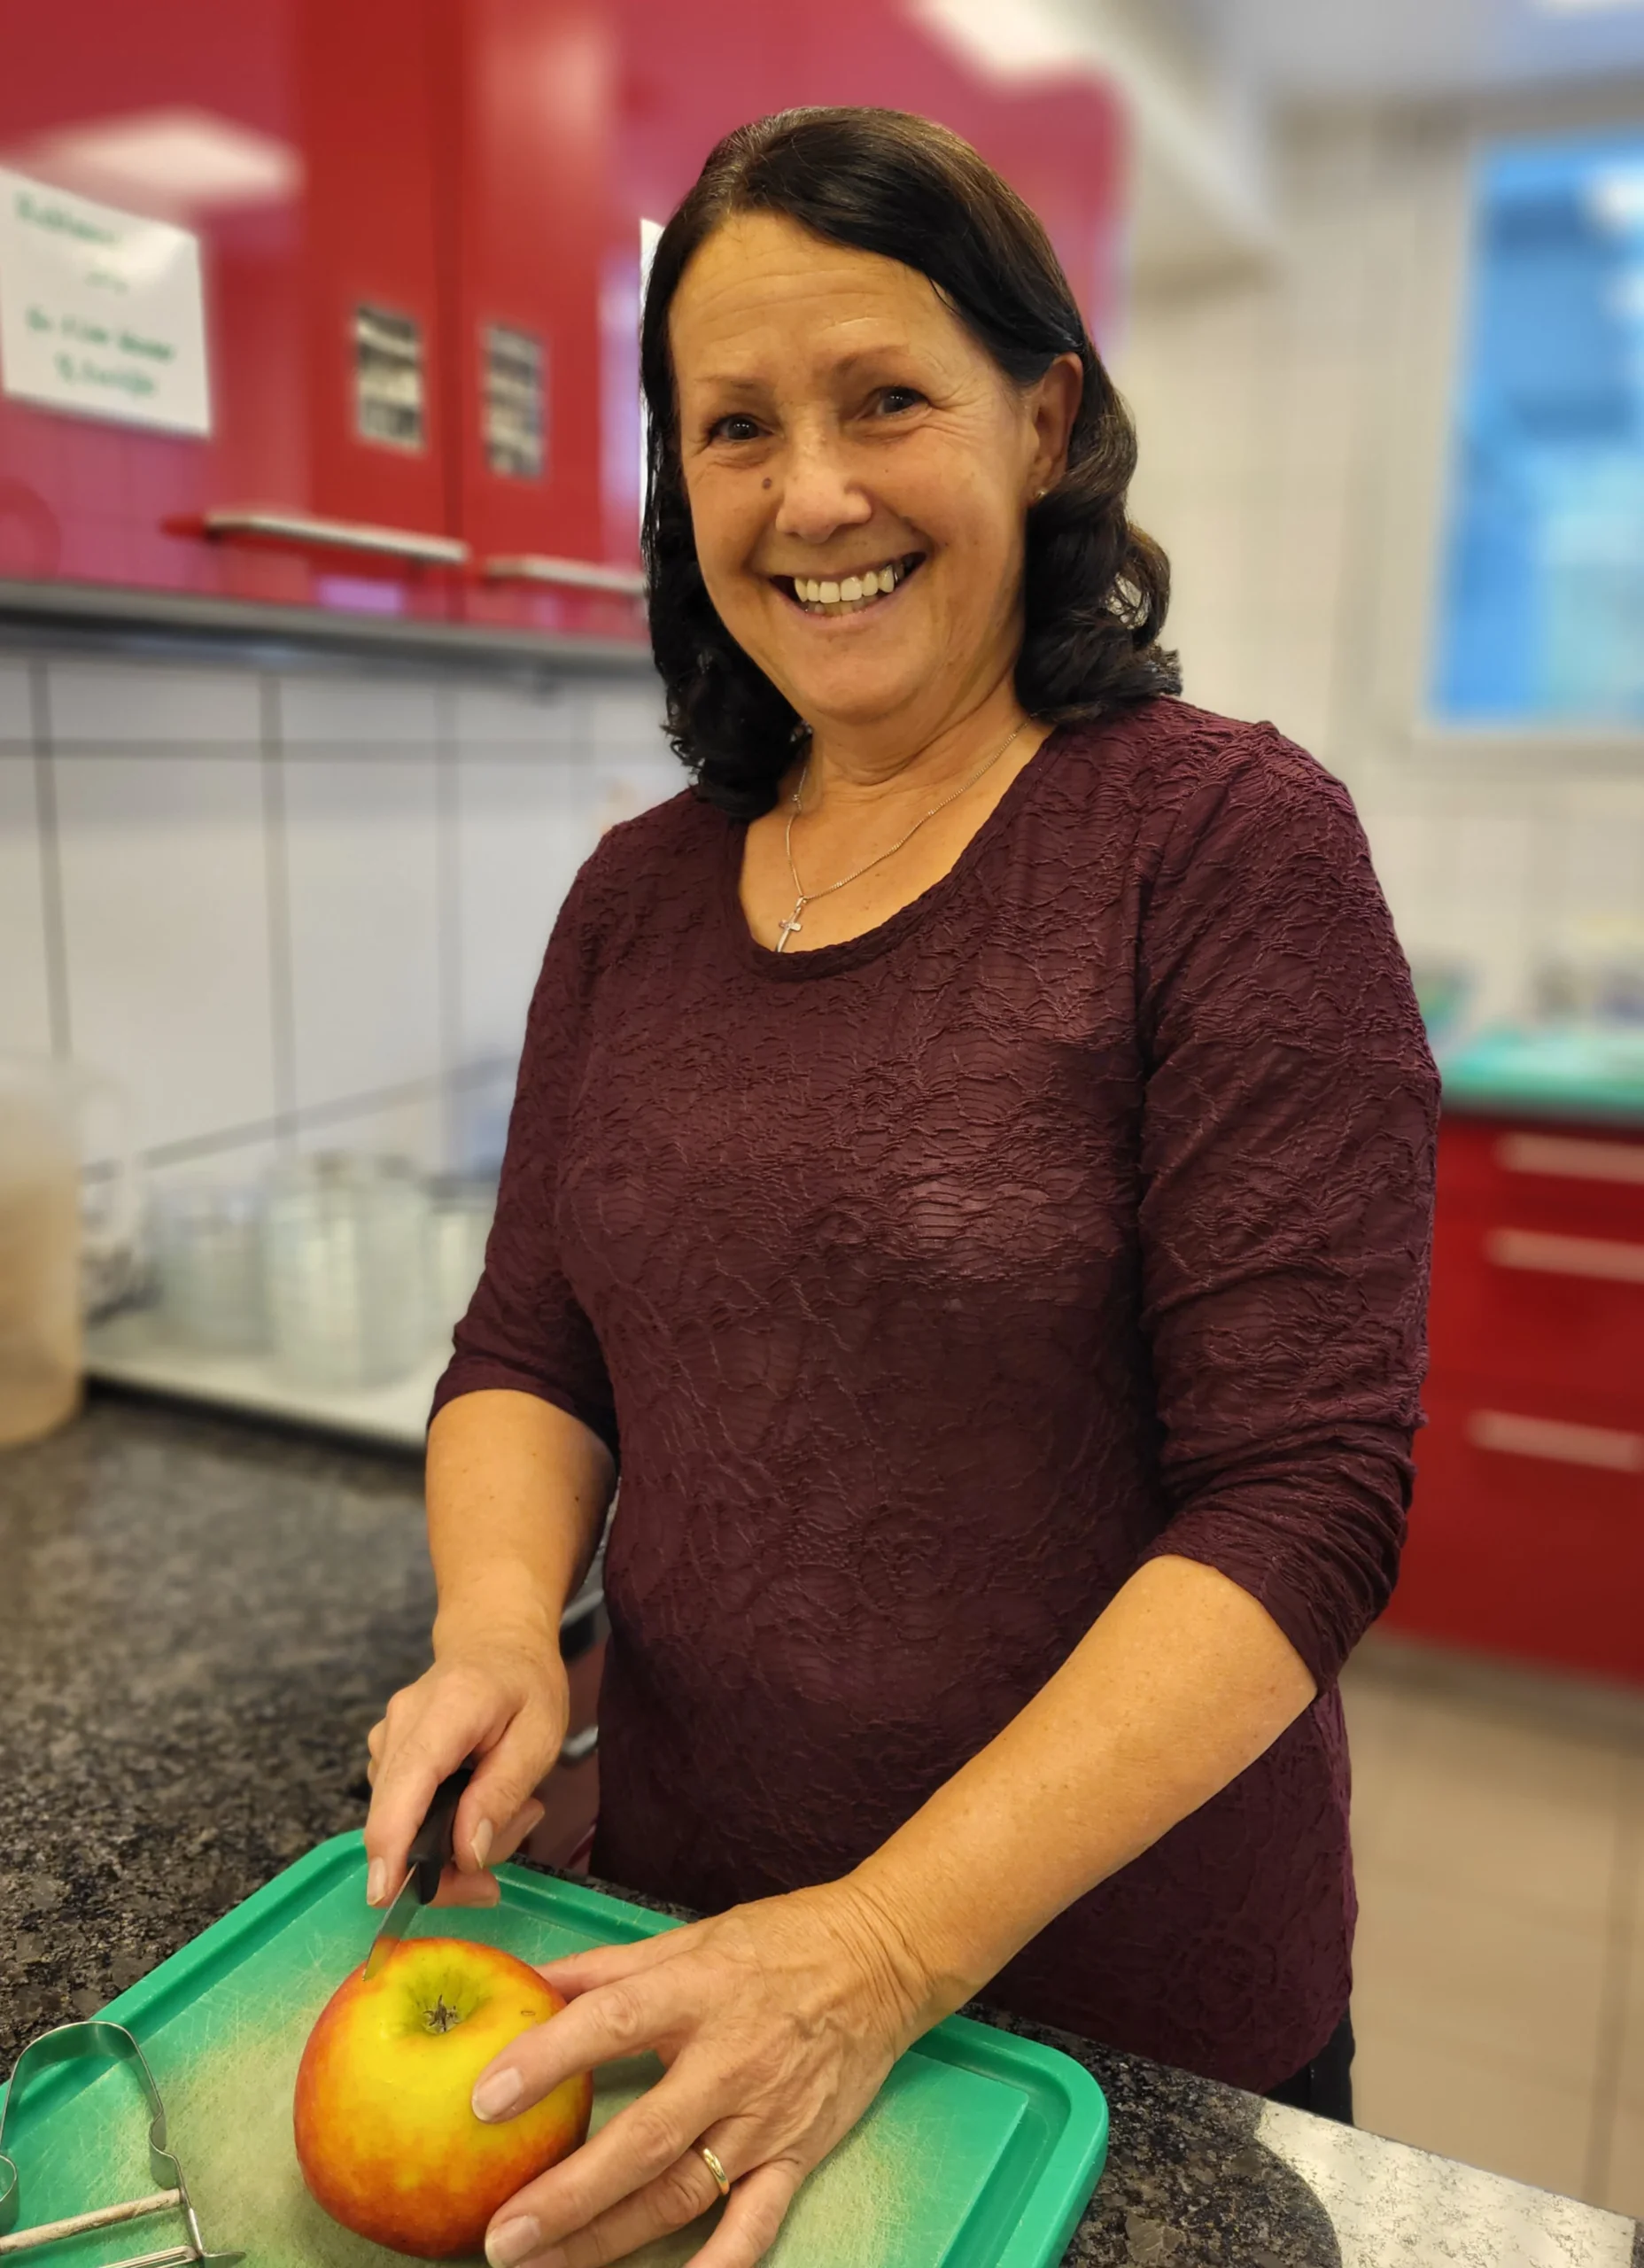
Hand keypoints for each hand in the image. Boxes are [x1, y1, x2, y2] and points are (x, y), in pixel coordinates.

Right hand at [363, 1615, 567, 1908]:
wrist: (495, 1638)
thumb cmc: (526, 1683)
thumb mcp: (539, 1737)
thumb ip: (501, 1794)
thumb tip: (466, 1854)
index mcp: (444, 1711)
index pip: (406, 1785)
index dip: (391, 1846)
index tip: (387, 1895)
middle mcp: (400, 1724)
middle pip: (395, 1817)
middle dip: (442, 1864)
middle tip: (496, 1878)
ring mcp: (386, 1738)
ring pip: (403, 1820)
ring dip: (451, 1841)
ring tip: (511, 1810)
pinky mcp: (386, 1754)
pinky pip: (405, 1809)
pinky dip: (439, 1823)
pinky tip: (480, 1802)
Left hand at [471, 1881, 930, 2267]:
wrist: (882, 1960)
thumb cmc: (778, 1943)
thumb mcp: (689, 1937)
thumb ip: (606, 1969)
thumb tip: (526, 1982)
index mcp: (697, 1992)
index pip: (612, 2024)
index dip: (546, 2059)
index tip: (485, 2097)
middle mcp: (729, 2061)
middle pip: (641, 2140)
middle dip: (566, 2196)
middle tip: (500, 2234)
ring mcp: (765, 2118)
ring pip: (680, 2194)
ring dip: (607, 2239)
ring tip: (541, 2265)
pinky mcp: (796, 2155)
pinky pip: (754, 2225)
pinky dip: (717, 2266)